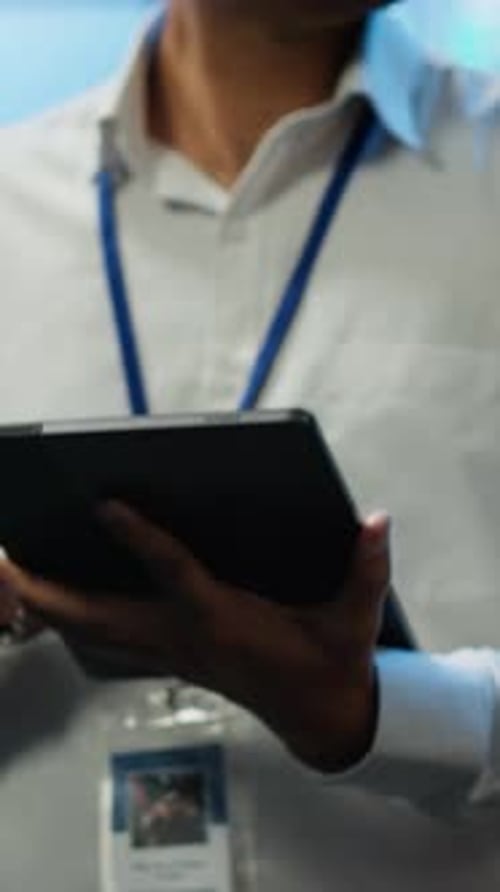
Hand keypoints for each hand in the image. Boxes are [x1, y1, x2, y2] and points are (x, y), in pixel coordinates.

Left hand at [0, 504, 390, 772]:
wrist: (321, 718)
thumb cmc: (330, 664)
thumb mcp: (357, 619)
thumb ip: (367, 569)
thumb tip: (377, 520)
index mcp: (225, 620)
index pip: (175, 573)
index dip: (140, 538)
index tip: (104, 504)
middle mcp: (187, 638)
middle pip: (102, 616)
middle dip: (49, 592)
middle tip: (6, 562)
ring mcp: (173, 652)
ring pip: (96, 632)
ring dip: (52, 606)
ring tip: (13, 576)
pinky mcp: (173, 657)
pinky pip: (109, 640)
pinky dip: (76, 621)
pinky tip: (56, 604)